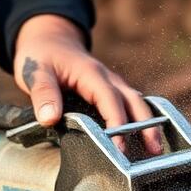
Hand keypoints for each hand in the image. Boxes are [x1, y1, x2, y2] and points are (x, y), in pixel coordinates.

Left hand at [15, 14, 161, 154]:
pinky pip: (129, 106)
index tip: (120, 148)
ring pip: (137, 104)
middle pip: (135, 102)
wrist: (49, 39)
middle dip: (147, 126)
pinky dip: (139, 121)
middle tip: (155, 151)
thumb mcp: (35, 71)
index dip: (117, 124)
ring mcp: (112, 85)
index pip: (111, 101)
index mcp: (92, 74)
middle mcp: (108, 79)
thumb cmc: (42, 55)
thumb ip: (43, 94)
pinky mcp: (110, 91)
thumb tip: (50, 118)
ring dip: (148, 125)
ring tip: (155, 150)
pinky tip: (143, 140)